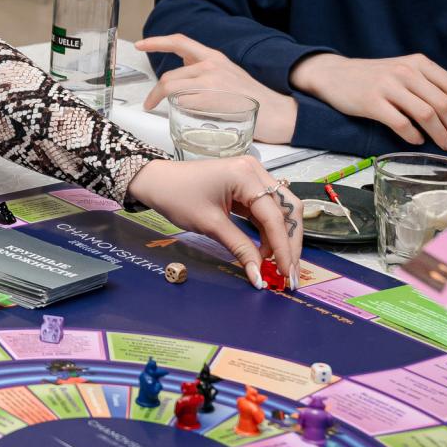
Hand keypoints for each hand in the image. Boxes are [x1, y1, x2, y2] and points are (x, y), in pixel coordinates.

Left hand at [126, 156, 301, 289]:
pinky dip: (268, 231)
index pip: (274, 215)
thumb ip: (240, 248)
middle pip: (287, 209)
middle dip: (290, 241)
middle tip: (288, 271)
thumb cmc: (177, 196)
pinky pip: (266, 210)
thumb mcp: (210, 225)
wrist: (156, 182)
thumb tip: (259, 274)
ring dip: (281, 238)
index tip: (286, 272)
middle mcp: (255, 172)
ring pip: (280, 210)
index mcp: (246, 174)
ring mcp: (252, 178)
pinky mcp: (246, 187)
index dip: (283, 246)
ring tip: (276, 265)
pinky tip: (265, 251)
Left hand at [134, 34, 296, 140]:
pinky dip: (178, 110)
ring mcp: (211, 81)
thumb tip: (185, 67)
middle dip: (154, 91)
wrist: (278, 112)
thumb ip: (205, 70)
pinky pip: (183, 103)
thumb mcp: (228, 74)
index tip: (141, 44)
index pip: (180, 41)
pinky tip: (183, 116)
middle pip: (169, 75)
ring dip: (159, 100)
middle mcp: (211, 65)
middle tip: (149, 103)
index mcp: (214, 57)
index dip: (157, 41)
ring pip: (171, 89)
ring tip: (156, 109)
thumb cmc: (253, 98)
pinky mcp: (211, 98)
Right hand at [290, 52, 446, 150]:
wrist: (335, 75)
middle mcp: (406, 71)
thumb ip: (433, 79)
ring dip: (440, 134)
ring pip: (426, 114)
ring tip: (445, 146)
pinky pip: (400, 122)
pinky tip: (418, 140)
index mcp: (418, 63)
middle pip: (443, 103)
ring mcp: (388, 86)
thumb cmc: (375, 76)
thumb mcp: (406, 68)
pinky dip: (413, 135)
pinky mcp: (371, 102)